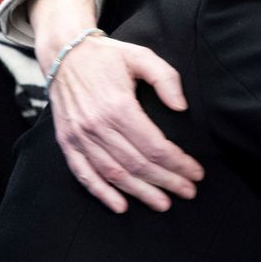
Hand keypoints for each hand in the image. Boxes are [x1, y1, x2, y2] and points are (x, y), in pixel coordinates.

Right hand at [49, 34, 202, 213]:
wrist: (64, 55)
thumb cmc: (108, 57)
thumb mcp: (142, 56)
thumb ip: (166, 78)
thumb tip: (181, 107)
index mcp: (118, 106)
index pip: (155, 146)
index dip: (178, 163)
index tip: (196, 173)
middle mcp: (97, 126)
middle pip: (138, 164)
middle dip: (167, 181)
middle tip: (188, 192)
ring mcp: (79, 137)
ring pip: (114, 173)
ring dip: (140, 192)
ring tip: (163, 203)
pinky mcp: (67, 142)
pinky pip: (83, 174)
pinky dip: (101, 193)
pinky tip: (121, 206)